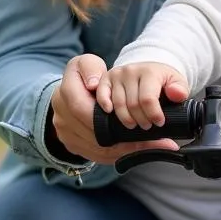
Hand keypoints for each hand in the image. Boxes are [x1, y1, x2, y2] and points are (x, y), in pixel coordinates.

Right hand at [48, 53, 178, 163]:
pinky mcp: (72, 146)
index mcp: (66, 93)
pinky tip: (139, 151)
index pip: (84, 109)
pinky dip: (120, 155)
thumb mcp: (86, 63)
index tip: (141, 122)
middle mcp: (62, 117)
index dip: (113, 117)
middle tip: (158, 141)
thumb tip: (94, 85)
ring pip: (99, 149)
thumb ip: (90, 68)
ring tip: (155, 147)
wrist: (70, 93)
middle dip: (128, 140)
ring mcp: (66, 134)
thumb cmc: (85, 76)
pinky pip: (97, 155)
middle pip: (96, 135)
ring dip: (128, 150)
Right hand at [95, 62, 189, 129]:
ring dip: (126, 119)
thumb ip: (180, 89)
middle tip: (147, 127)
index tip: (159, 123)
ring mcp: (117, 74)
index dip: (153, 115)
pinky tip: (111, 113)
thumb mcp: (177, 82)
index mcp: (149, 71)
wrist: (149, 69)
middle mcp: (131, 71)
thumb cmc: (163, 79)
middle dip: (141, 120)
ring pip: (118, 104)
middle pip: (132, 104)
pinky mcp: (106, 79)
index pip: (148, 99)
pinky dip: (105, 105)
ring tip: (134, 125)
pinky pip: (102, 95)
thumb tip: (176, 93)